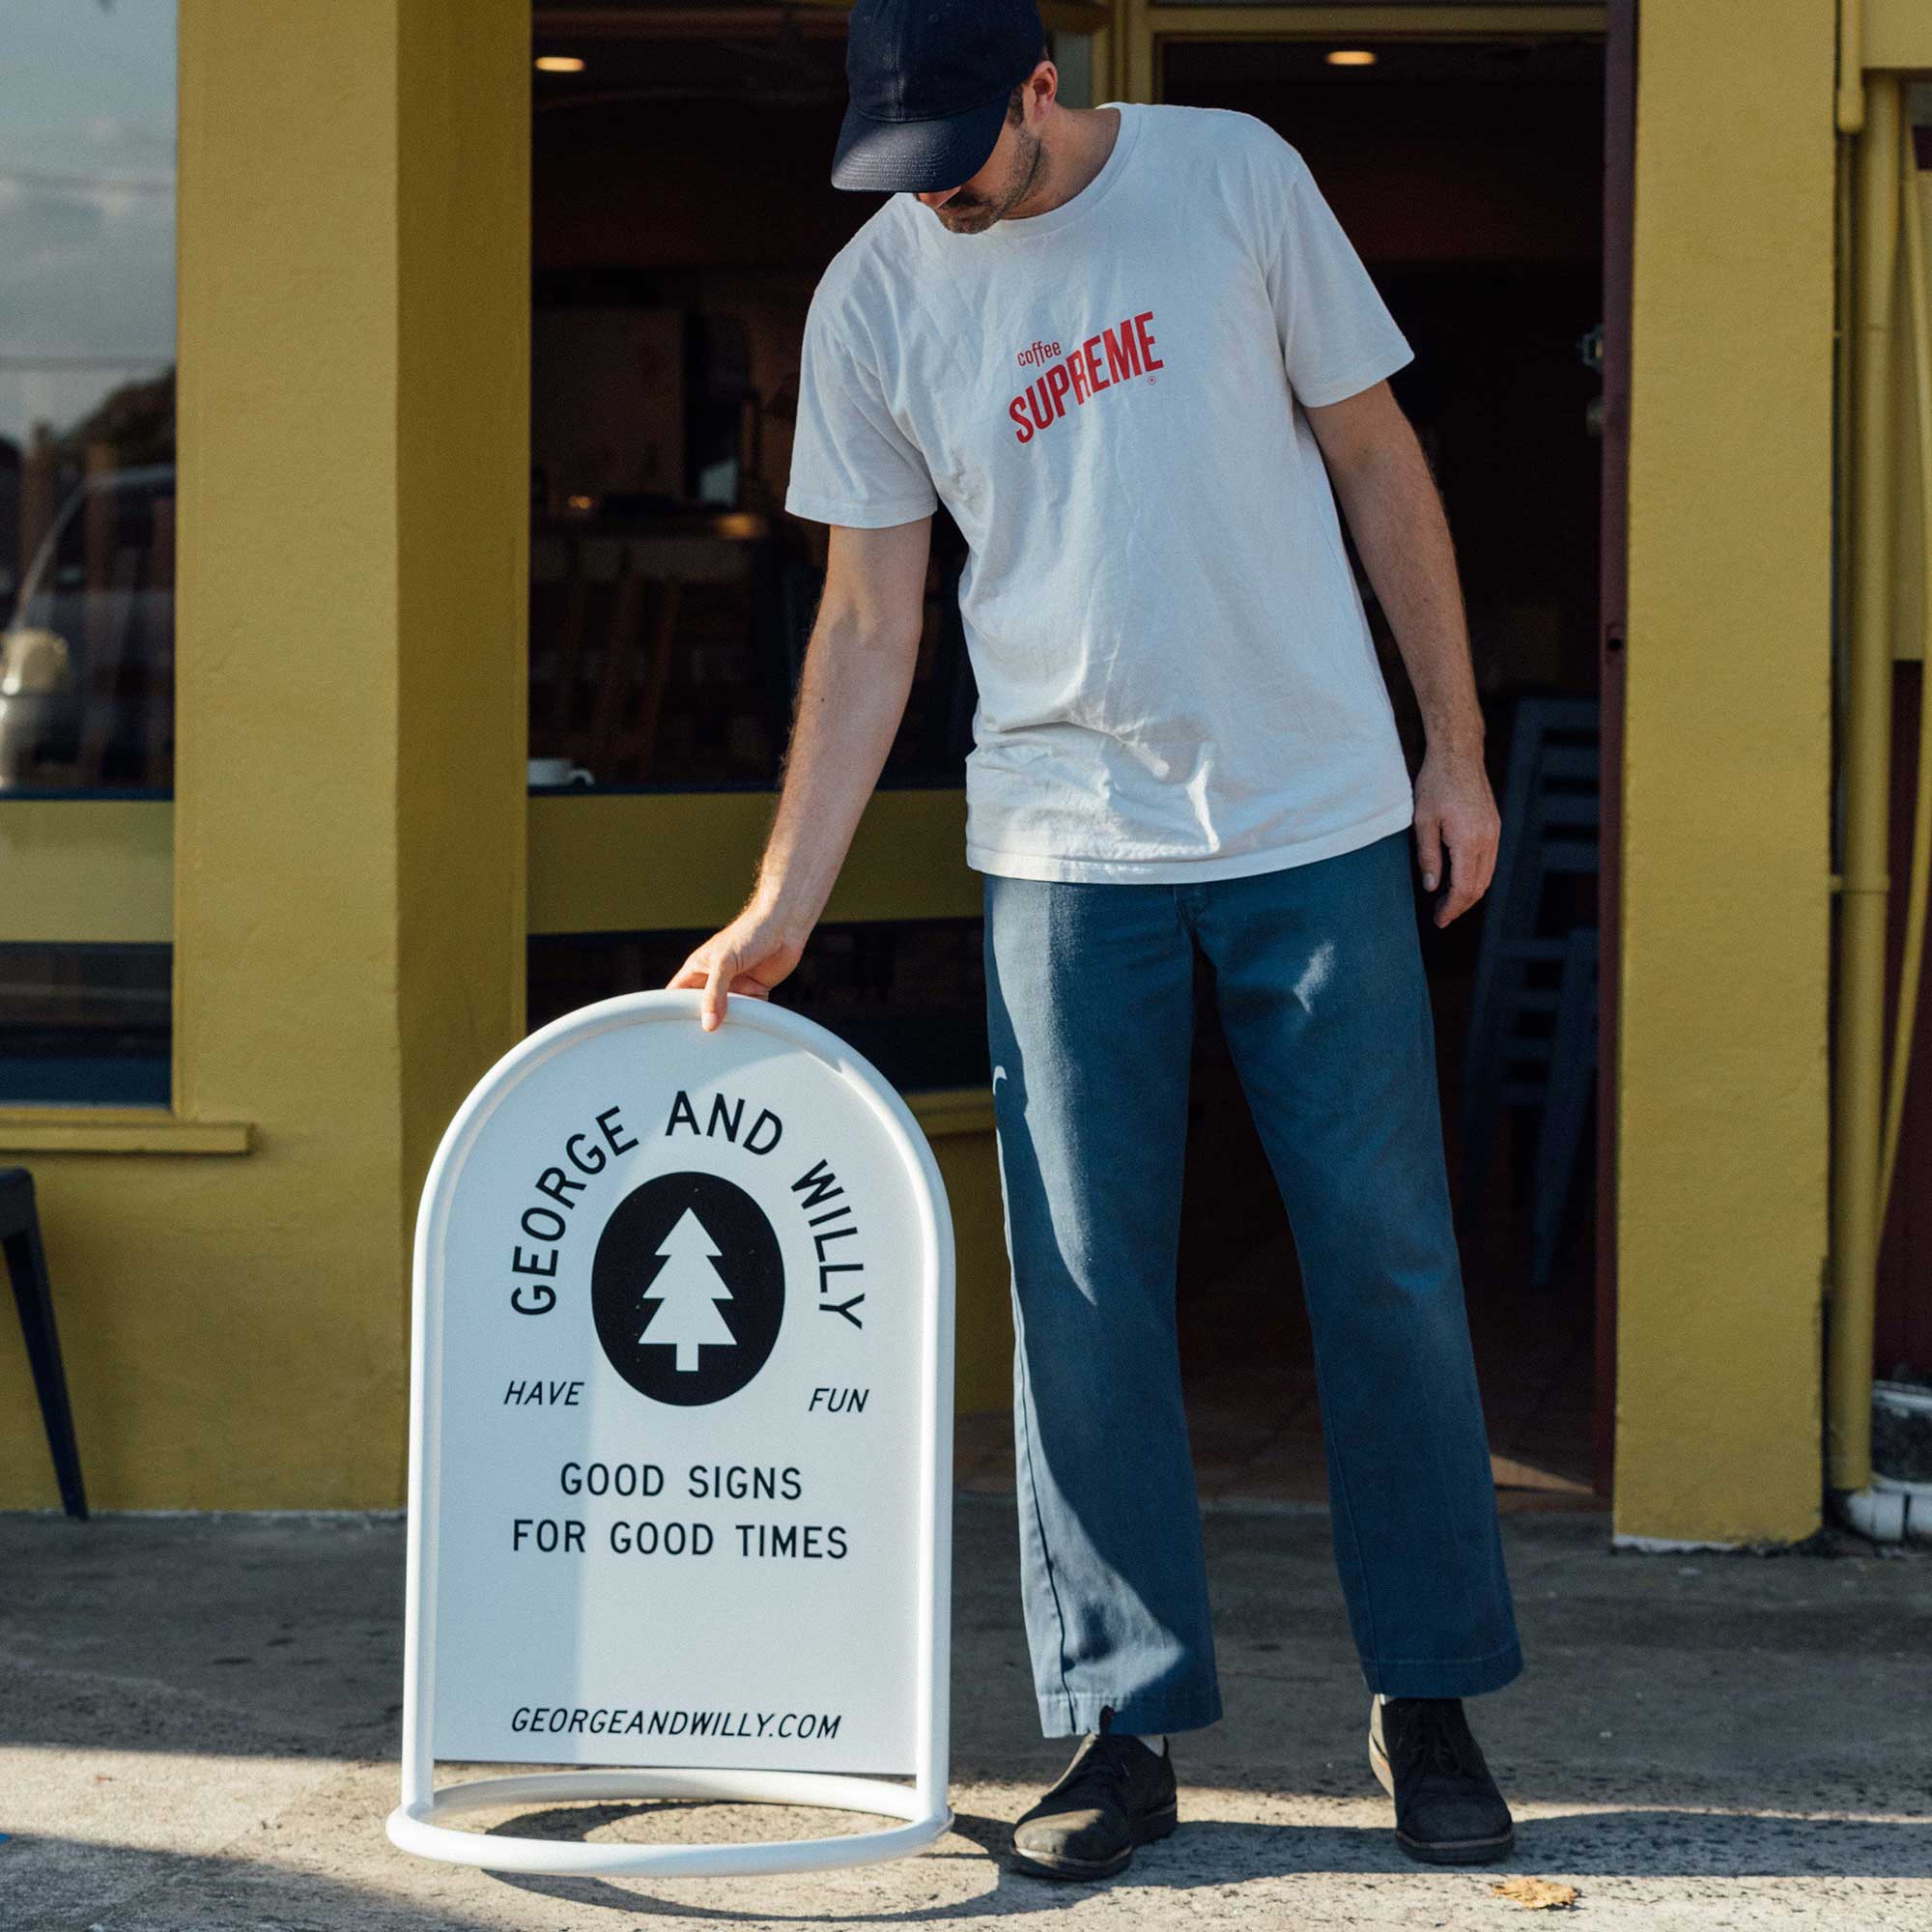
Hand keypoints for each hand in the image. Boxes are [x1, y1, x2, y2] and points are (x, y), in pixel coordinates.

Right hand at [667, 902, 808, 1031]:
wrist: (785, 927)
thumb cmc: (750, 933)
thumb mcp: (724, 962)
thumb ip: (715, 993)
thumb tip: (709, 1024)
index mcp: (698, 969)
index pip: (676, 995)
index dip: (672, 1012)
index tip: (671, 1033)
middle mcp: (715, 981)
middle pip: (701, 1010)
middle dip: (700, 1024)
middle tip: (698, 1046)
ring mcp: (735, 988)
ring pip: (725, 1016)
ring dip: (726, 1026)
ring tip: (722, 1045)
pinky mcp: (756, 994)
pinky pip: (749, 1015)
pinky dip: (748, 1023)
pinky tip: (746, 1032)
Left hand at [1412, 743, 1499, 927]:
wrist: (1458, 755)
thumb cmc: (1436, 784)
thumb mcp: (1422, 822)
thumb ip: (1428, 857)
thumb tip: (1432, 887)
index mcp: (1468, 841)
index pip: (1463, 888)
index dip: (1451, 908)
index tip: (1439, 920)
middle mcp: (1487, 839)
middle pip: (1479, 887)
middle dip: (1460, 906)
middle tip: (1441, 917)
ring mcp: (1494, 833)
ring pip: (1487, 876)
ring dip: (1469, 893)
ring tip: (1448, 903)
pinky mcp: (1494, 827)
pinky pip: (1489, 861)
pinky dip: (1476, 877)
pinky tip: (1459, 880)